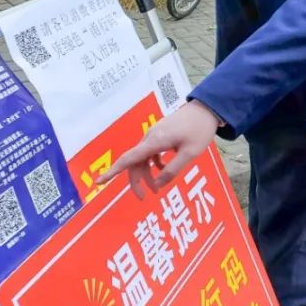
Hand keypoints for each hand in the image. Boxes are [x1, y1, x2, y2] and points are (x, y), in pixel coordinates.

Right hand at [96, 101, 220, 198]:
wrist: (206, 109)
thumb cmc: (199, 130)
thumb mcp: (190, 153)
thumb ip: (173, 170)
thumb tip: (157, 184)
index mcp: (154, 142)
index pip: (128, 159)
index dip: (112, 172)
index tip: (99, 182)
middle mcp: (150, 138)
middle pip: (135, 162)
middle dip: (137, 181)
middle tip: (145, 197)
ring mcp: (154, 134)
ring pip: (142, 158)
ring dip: (147, 174)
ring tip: (157, 188)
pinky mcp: (160, 133)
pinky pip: (150, 152)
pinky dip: (153, 164)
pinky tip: (164, 169)